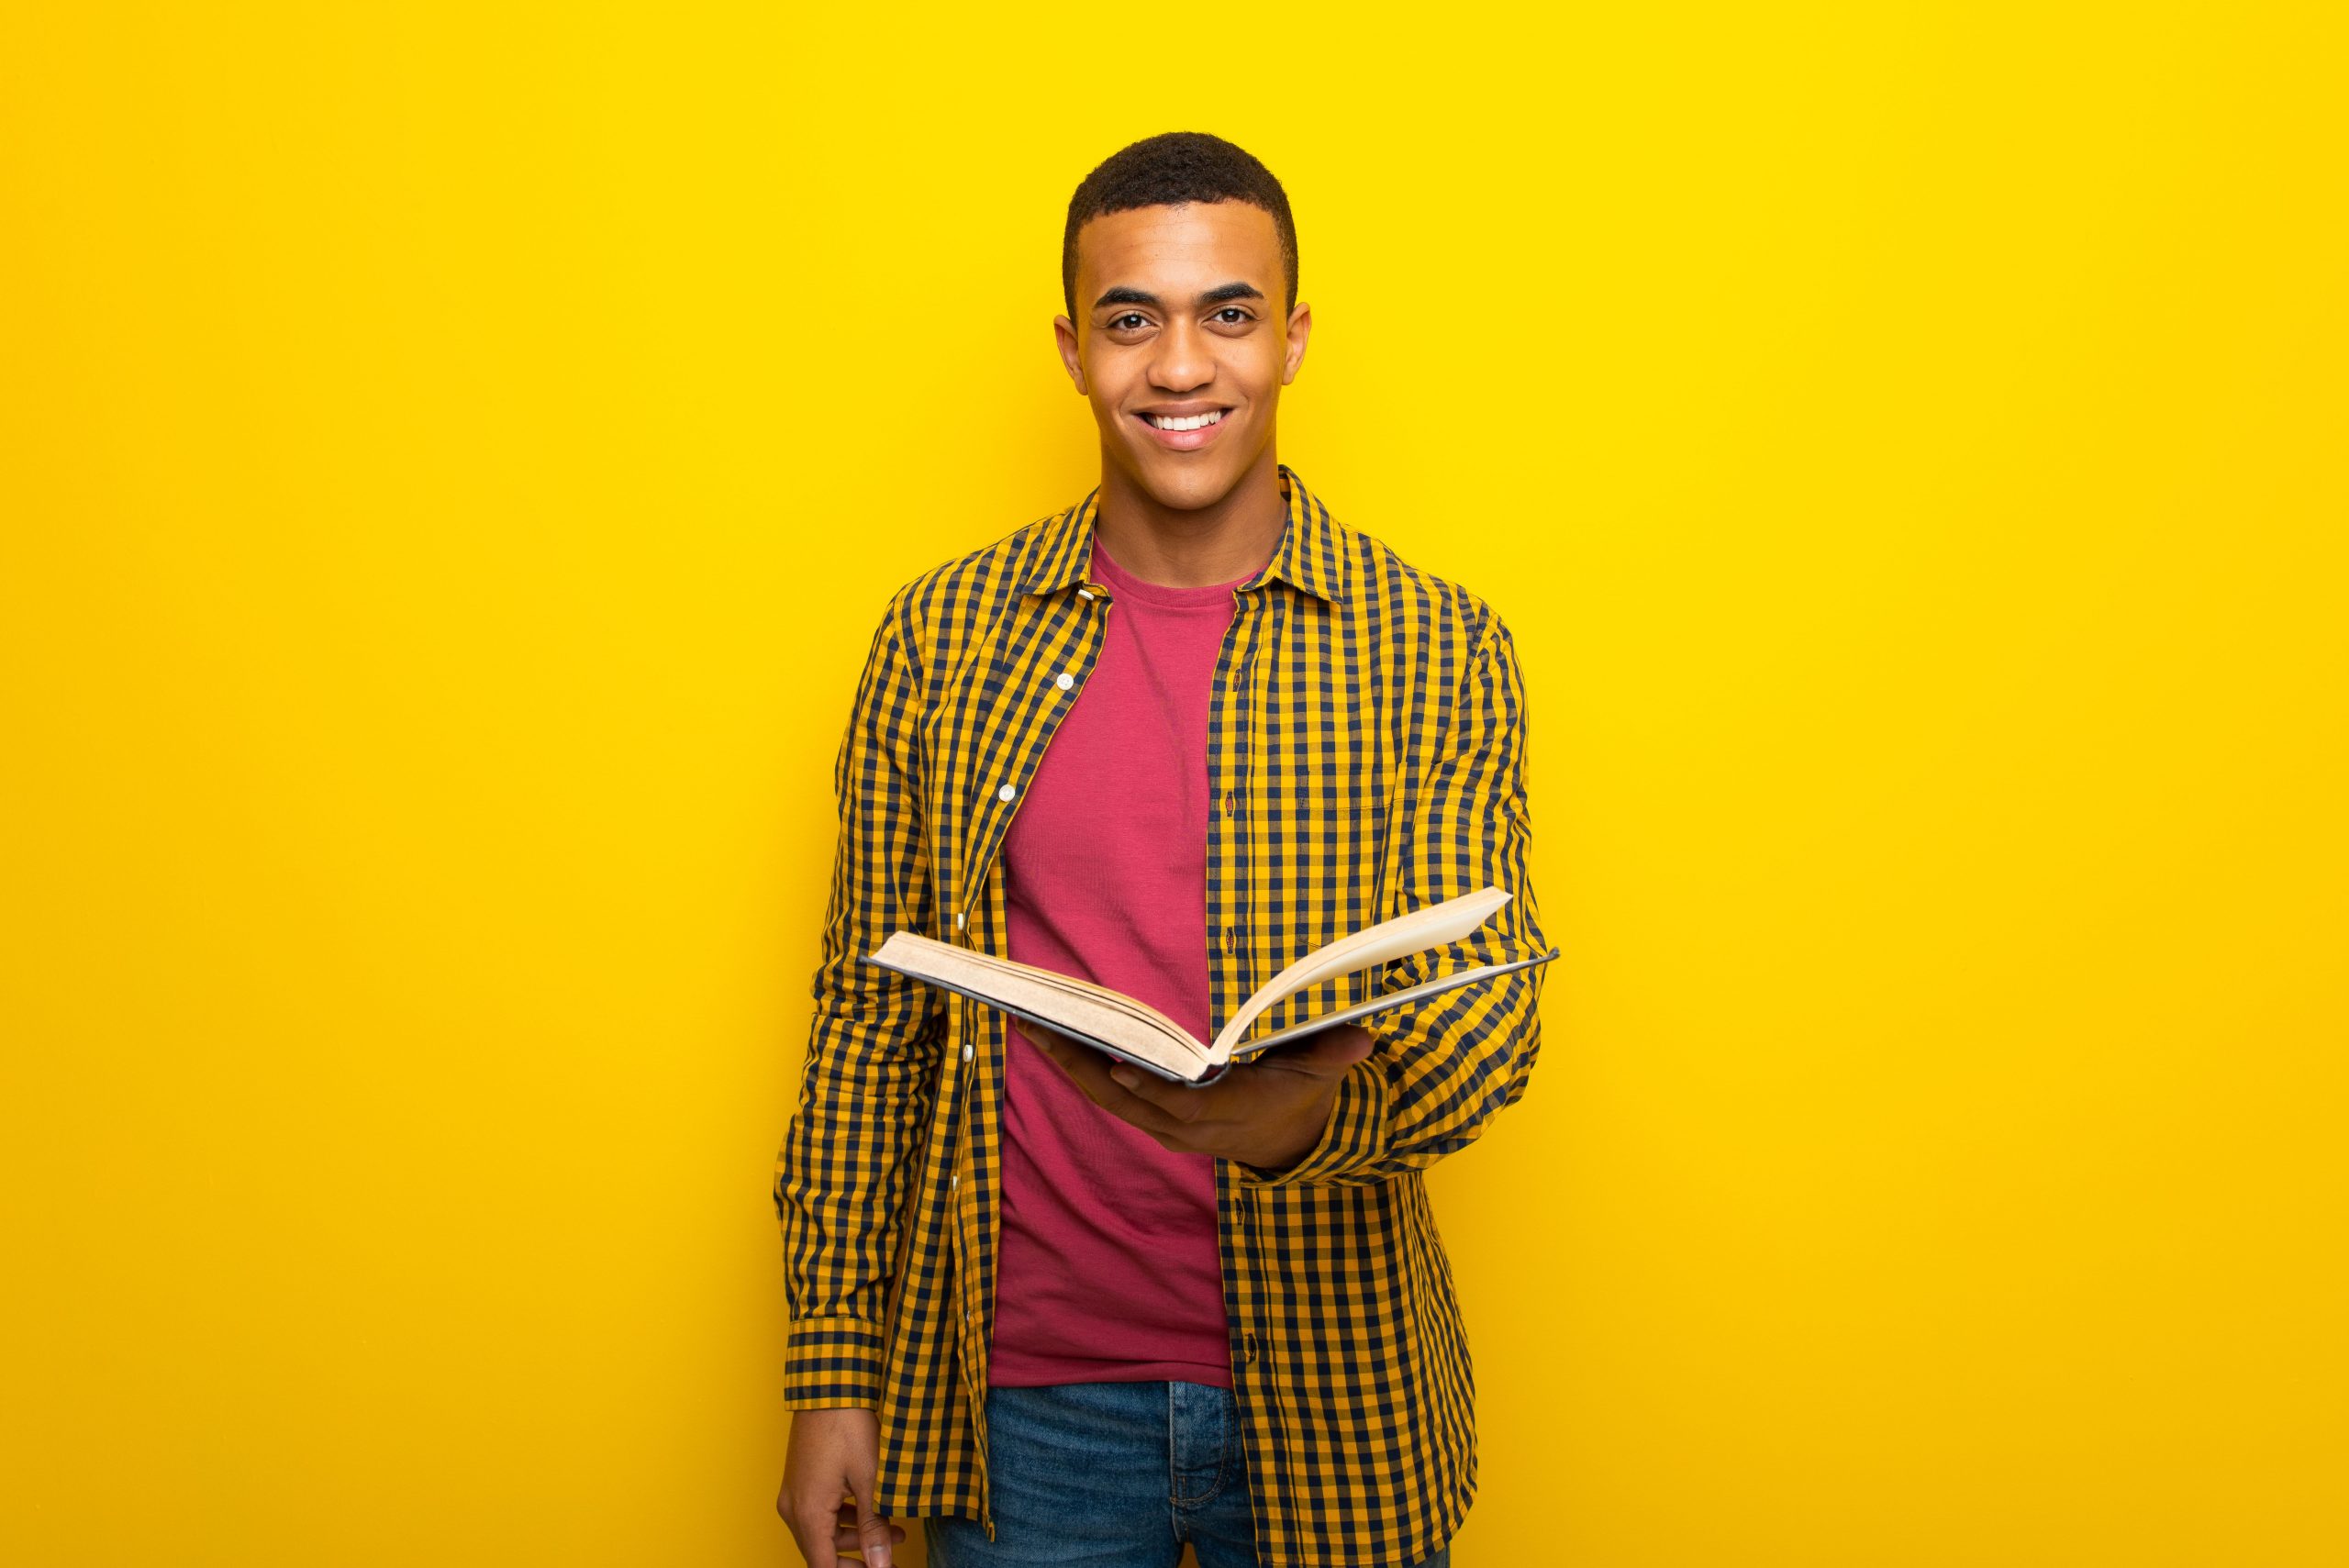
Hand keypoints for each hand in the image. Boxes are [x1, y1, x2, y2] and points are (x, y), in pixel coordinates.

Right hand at [778, 1405, 904, 1567]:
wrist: (829, 1386)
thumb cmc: (848, 1427)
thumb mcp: (870, 1479)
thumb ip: (874, 1527)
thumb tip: (881, 1564)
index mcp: (807, 1513)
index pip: (824, 1566)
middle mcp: (793, 1508)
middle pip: (821, 1553)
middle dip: (858, 1558)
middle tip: (891, 1553)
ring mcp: (793, 1493)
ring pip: (822, 1533)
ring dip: (855, 1537)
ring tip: (894, 1529)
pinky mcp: (800, 1481)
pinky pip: (819, 1514)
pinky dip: (844, 1519)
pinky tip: (872, 1511)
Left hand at [1027, 1022, 1375, 1172]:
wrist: (1288, 1141)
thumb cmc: (1301, 1095)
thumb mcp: (1323, 1073)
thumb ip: (1335, 1053)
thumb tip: (1362, 1037)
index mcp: (1231, 1113)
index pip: (1185, 1107)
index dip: (1153, 1090)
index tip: (1120, 1066)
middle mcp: (1191, 1127)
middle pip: (1127, 1102)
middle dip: (1082, 1067)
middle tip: (1042, 1029)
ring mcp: (1167, 1127)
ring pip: (1110, 1099)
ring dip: (1069, 1064)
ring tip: (1032, 1024)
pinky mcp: (1153, 1120)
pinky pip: (1110, 1096)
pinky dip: (1079, 1069)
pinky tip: (1052, 1038)